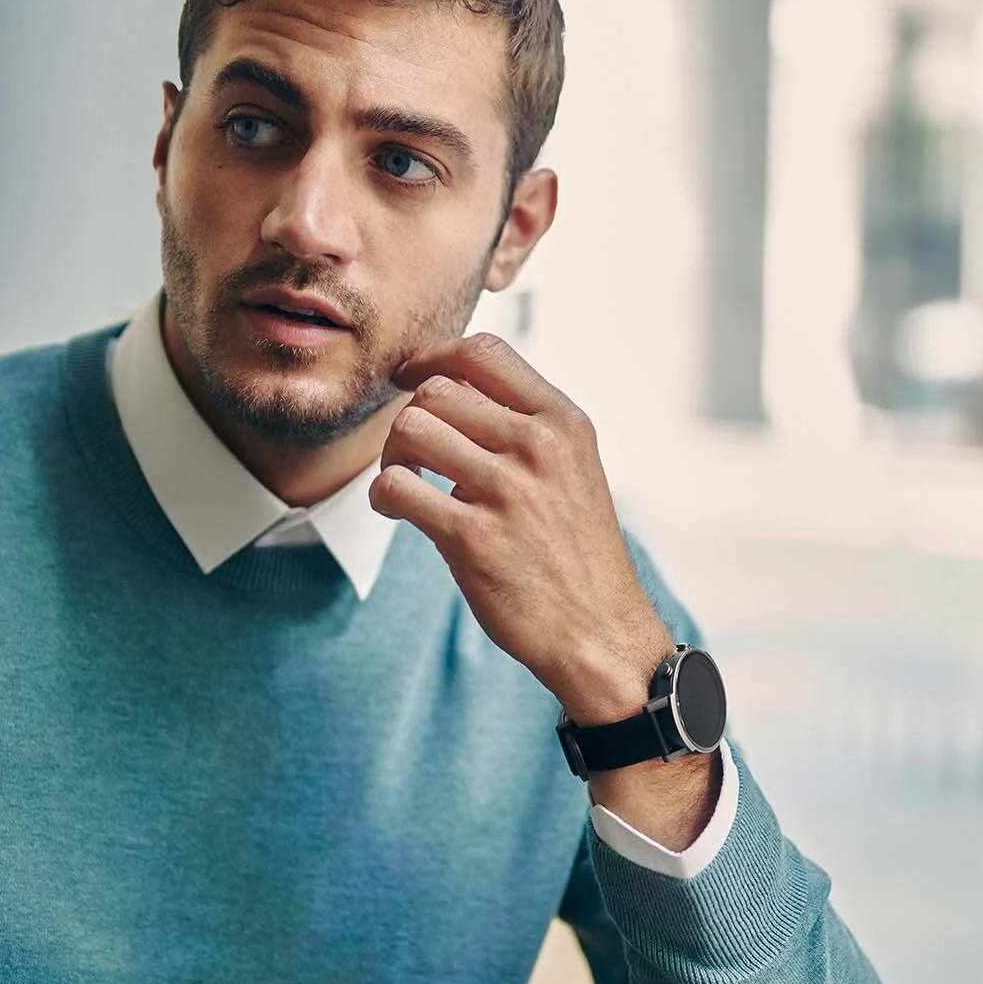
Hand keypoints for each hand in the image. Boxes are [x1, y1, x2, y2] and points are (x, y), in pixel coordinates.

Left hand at [370, 334, 672, 721]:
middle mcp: (538, 447)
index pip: (483, 352)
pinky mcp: (473, 538)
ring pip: (411, 431)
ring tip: (407, 482)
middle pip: (437, 391)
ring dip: (393, 456)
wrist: (598, 632)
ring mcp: (507, 492)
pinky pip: (395, 487)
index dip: (433, 358)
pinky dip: (383, 496)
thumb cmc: (576, 553)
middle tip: (413, 455)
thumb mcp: (573, 470)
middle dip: (411, 418)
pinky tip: (397, 510)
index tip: (414, 380)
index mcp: (564, 423)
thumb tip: (451, 386)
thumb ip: (525, 426)